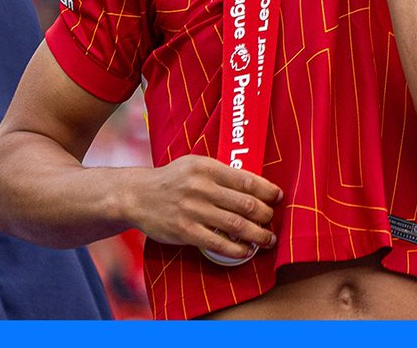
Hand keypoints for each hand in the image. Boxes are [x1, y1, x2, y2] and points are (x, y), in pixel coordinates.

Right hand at [125, 155, 281, 260]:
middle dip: (264, 214)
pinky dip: (235, 249)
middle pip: (244, 203)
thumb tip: (252, 184)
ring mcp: (193, 210)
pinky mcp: (185, 231)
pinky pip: (217, 243)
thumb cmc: (172, 178)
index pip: (245, 180)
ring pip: (235, 224)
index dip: (266, 190)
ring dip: (256, 234)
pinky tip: (246, 251)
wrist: (138, 195)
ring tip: (268, 239)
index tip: (278, 196)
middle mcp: (202, 188)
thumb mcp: (195, 164)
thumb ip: (220, 172)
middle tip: (272, 220)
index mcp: (207, 168)